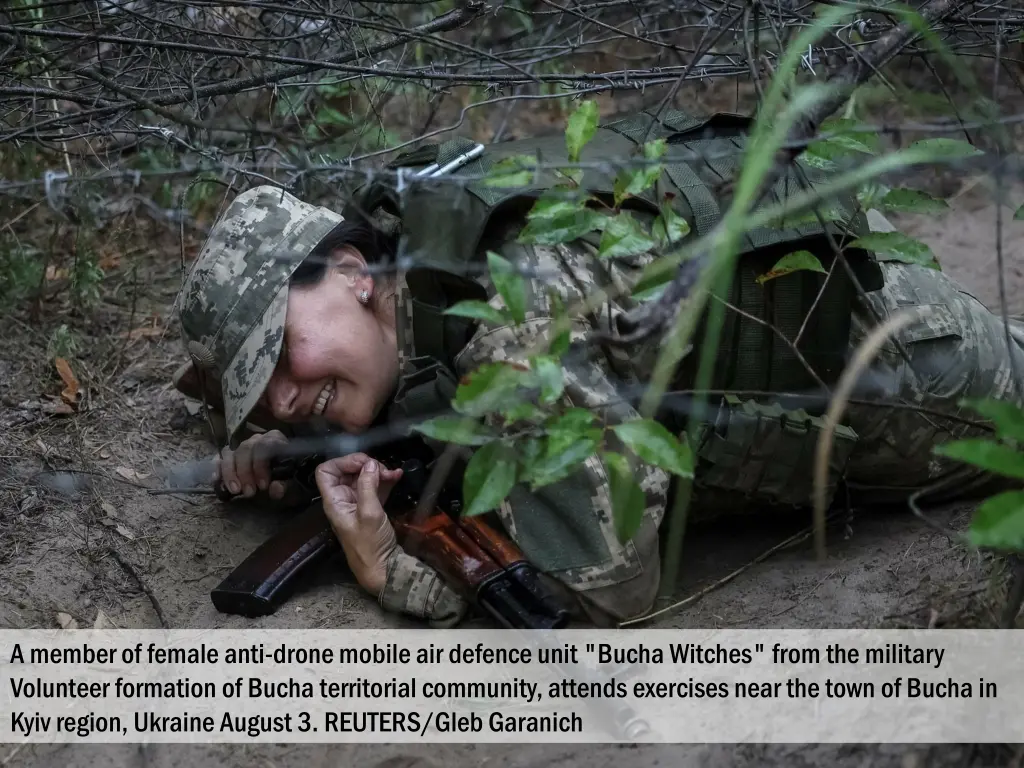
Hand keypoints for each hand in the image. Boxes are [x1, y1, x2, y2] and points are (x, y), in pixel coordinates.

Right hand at [216, 429, 290, 499]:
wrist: (286, 474)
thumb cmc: (290, 476)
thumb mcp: (293, 482)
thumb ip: (287, 485)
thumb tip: (275, 488)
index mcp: (275, 440)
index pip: (264, 446)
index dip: (260, 465)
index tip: (263, 486)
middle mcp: (257, 439)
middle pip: (244, 449)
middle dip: (245, 472)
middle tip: (249, 492)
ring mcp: (242, 447)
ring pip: (230, 453)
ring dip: (230, 473)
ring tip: (234, 491)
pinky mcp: (231, 456)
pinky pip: (220, 459)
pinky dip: (217, 469)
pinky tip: (217, 481)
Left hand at [315, 453, 403, 595]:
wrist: (384, 569)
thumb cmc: (371, 545)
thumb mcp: (369, 514)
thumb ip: (368, 487)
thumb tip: (370, 464)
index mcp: (334, 501)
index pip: (326, 472)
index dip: (342, 462)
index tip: (363, 463)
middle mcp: (343, 499)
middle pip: (346, 471)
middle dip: (365, 465)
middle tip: (382, 469)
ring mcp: (357, 503)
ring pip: (363, 477)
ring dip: (378, 471)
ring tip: (392, 473)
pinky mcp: (371, 507)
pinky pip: (375, 487)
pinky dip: (385, 480)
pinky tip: (397, 476)